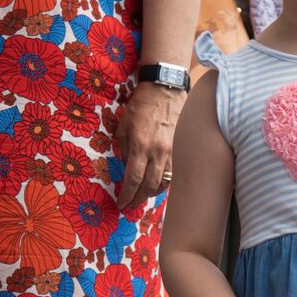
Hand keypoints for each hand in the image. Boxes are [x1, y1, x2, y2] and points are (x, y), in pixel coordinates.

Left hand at [115, 84, 186, 209]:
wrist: (164, 91)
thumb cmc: (140, 105)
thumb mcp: (123, 125)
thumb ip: (124, 148)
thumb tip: (125, 165)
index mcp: (140, 146)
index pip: (132, 179)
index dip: (126, 195)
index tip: (120, 204)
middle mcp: (157, 153)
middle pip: (148, 186)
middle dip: (137, 199)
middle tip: (129, 206)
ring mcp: (169, 152)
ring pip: (162, 183)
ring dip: (150, 194)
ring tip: (140, 197)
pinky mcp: (176, 150)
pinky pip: (170, 174)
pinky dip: (162, 184)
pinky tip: (155, 186)